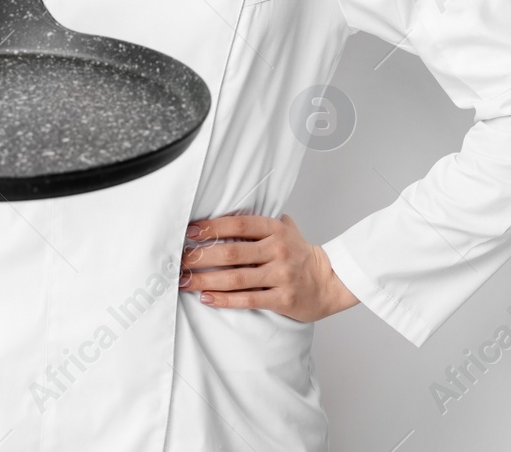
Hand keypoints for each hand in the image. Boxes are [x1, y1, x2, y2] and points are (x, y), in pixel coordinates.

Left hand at [179, 213, 359, 322]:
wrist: (330, 282)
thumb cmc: (301, 255)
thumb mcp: (286, 229)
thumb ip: (261, 221)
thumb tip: (228, 210)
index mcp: (276, 230)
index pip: (239, 223)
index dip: (212, 226)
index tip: (190, 231)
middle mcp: (278, 250)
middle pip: (232, 252)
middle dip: (201, 256)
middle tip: (179, 260)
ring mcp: (280, 275)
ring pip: (236, 278)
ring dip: (205, 280)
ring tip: (185, 281)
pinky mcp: (282, 299)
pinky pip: (247, 300)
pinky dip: (224, 299)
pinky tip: (206, 297)